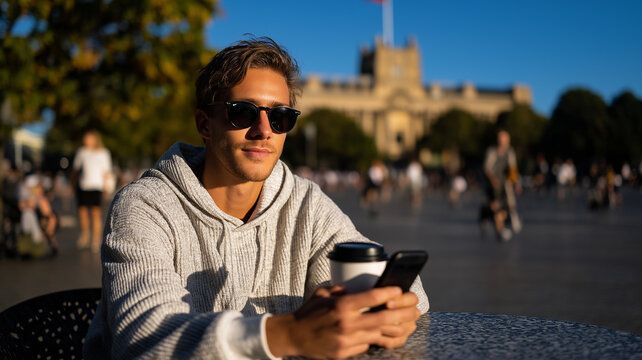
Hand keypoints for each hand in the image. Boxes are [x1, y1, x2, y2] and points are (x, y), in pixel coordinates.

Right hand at [266, 286, 419, 358]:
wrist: (292, 336)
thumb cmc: (308, 312)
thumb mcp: (323, 294)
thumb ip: (341, 290)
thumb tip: (358, 288)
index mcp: (341, 306)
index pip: (371, 297)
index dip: (389, 292)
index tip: (400, 289)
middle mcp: (346, 323)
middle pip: (383, 318)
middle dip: (403, 313)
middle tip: (415, 309)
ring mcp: (346, 340)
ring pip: (379, 335)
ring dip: (395, 329)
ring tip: (408, 324)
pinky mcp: (344, 353)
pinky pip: (366, 345)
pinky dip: (375, 339)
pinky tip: (383, 334)